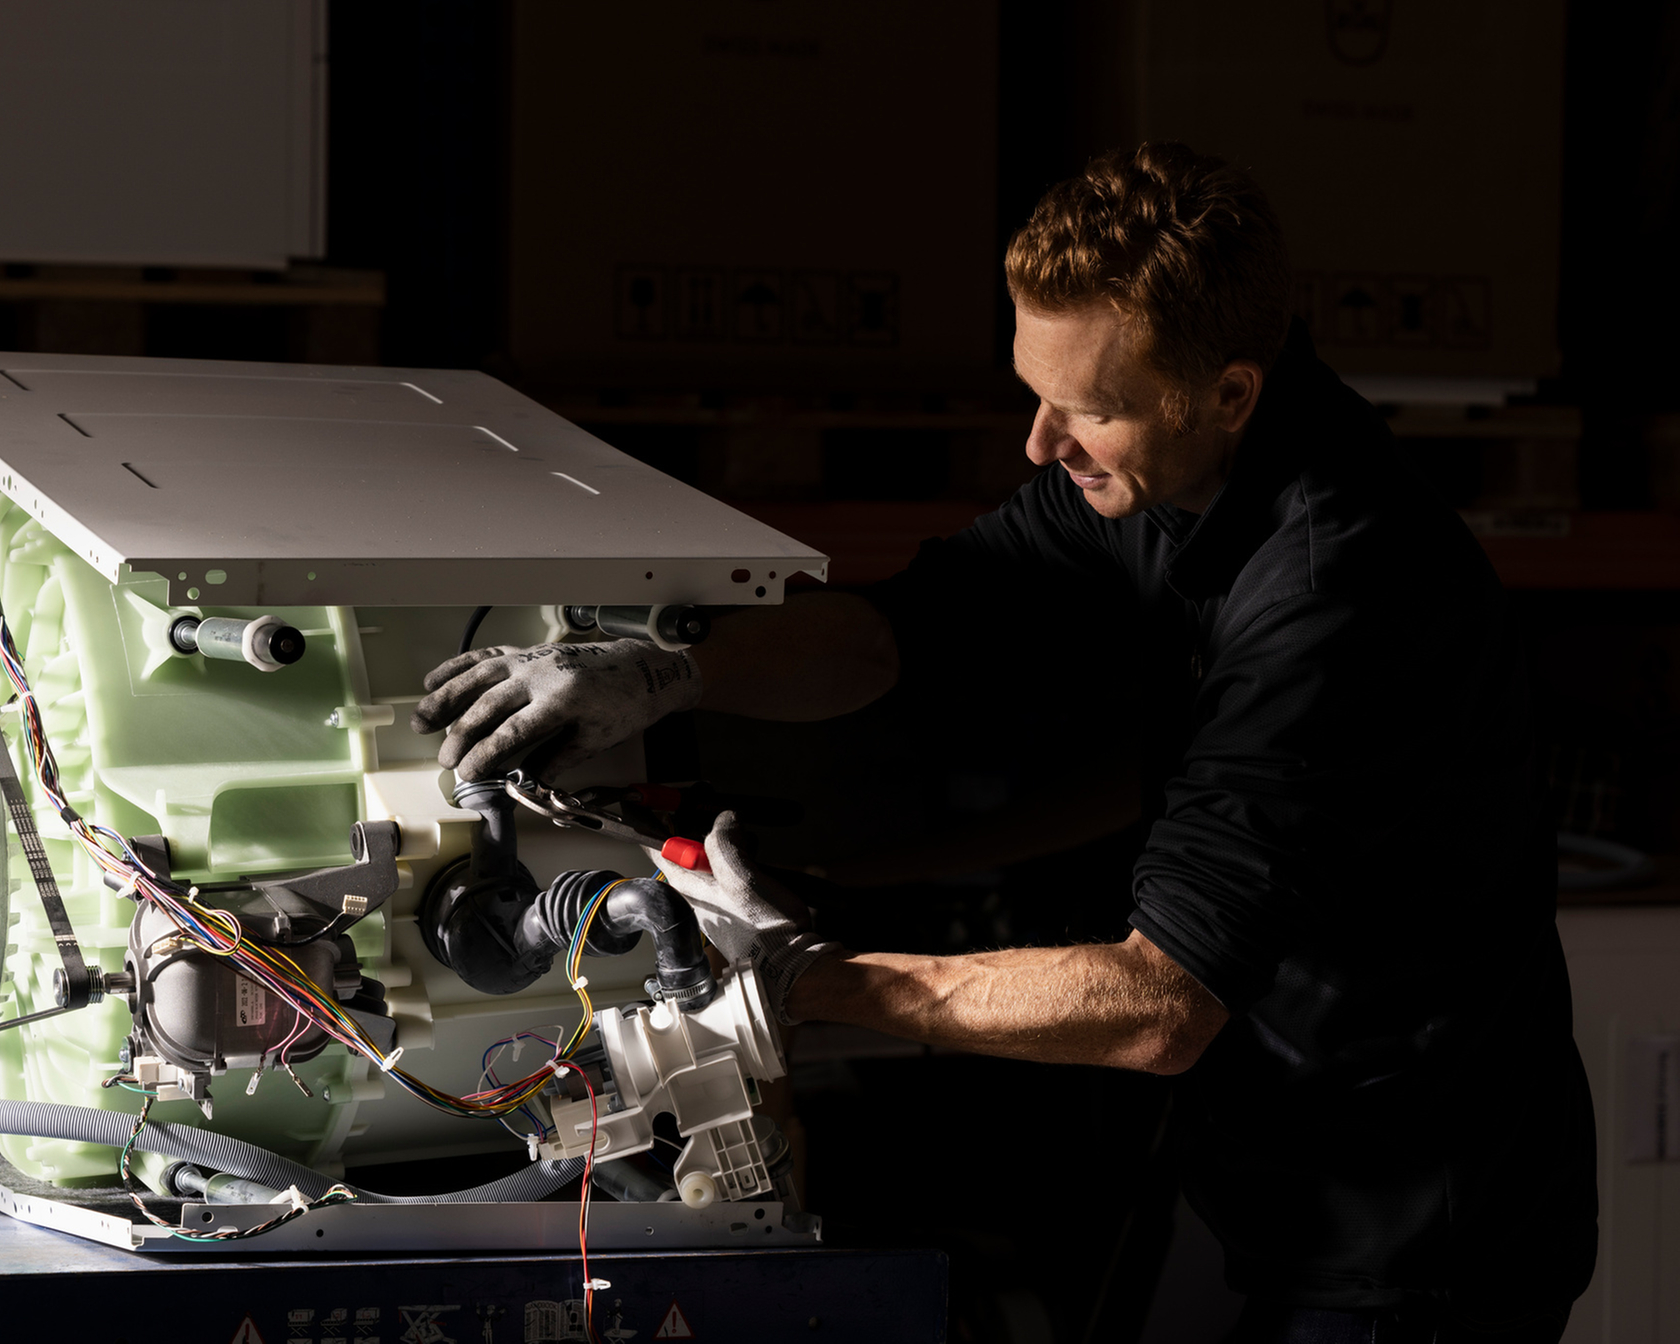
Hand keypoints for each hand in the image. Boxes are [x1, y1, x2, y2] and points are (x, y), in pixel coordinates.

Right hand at [410, 639, 700, 781]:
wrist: (642, 667)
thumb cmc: (624, 705)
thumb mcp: (596, 739)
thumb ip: (557, 760)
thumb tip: (524, 785)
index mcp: (562, 699)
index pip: (513, 730)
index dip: (486, 753)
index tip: (466, 773)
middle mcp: (541, 673)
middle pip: (489, 704)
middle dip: (462, 734)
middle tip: (443, 760)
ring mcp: (531, 658)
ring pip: (478, 676)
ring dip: (446, 697)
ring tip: (421, 721)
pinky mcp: (527, 651)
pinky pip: (486, 656)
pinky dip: (457, 667)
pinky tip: (432, 680)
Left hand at [649, 812, 841, 1024]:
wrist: (789, 960)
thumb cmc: (764, 926)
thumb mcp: (741, 876)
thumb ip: (725, 844)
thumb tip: (724, 820)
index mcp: (688, 888)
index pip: (661, 851)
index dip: (667, 827)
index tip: (673, 811)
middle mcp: (697, 897)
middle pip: (692, 853)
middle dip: (713, 837)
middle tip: (734, 834)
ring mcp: (716, 904)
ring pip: (716, 864)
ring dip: (734, 852)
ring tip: (753, 856)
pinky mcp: (735, 909)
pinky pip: (733, 878)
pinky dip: (745, 867)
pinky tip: (761, 873)